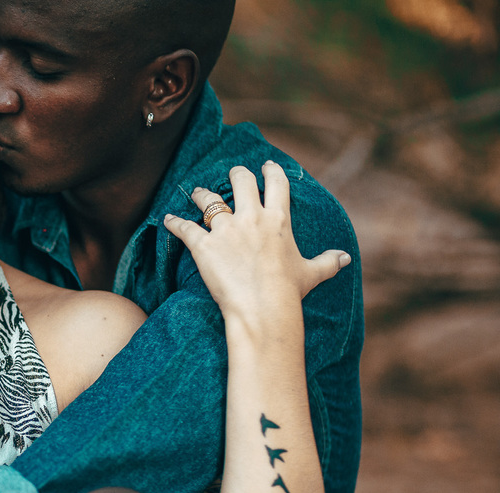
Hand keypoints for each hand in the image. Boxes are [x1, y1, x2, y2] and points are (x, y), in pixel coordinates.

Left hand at [163, 162, 349, 323]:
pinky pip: (184, 228)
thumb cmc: (287, 291)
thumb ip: (328, 262)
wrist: (261, 307)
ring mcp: (225, 230)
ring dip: (201, 194)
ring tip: (196, 192)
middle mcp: (251, 218)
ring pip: (208, 200)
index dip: (271, 171)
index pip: (276, 184)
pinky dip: (173, 223)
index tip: (266, 165)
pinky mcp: (203, 246)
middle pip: (241, 182)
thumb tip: (346, 258)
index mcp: (278, 219)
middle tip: (232, 174)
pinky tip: (167, 219)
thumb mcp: (312, 273)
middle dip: (236, 175)